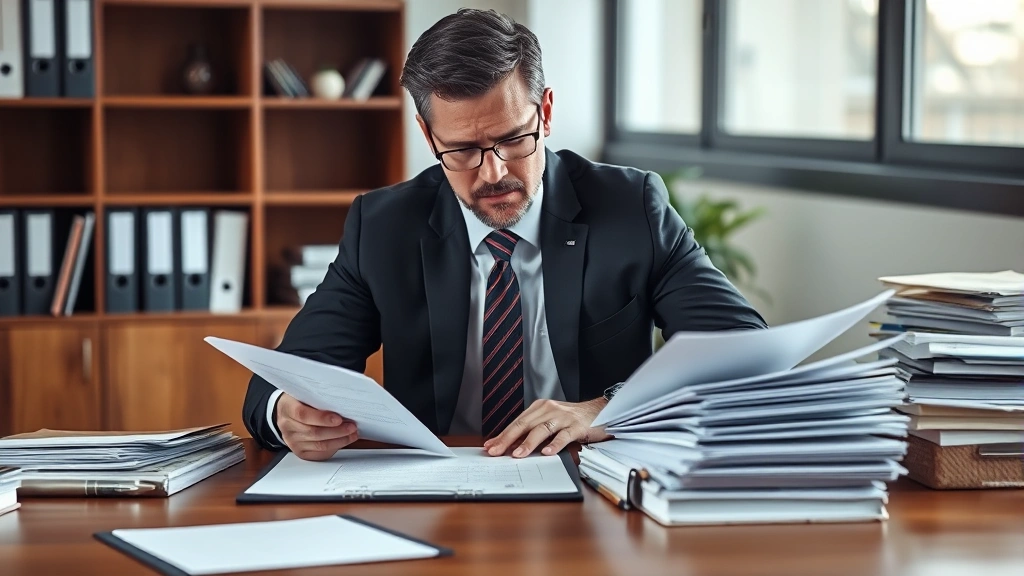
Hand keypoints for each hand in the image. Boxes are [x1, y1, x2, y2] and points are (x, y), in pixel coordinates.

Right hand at [275, 393, 357, 460]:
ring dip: (339, 440)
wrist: (285, 413)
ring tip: (352, 433)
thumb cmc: (299, 401)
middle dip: (337, 430)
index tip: (339, 418)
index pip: (303, 414)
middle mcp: (287, 427)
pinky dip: (335, 447)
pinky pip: (320, 454)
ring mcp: (293, 442)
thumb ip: (318, 397)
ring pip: (319, 445)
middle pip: (314, 432)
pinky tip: (344, 440)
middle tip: (352, 426)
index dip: (322, 418)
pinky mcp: (300, 452)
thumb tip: (341, 402)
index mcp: (287, 408)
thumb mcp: (304, 393)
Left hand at [483, 397, 610, 457]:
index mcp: (539, 408)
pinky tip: (547, 453)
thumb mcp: (549, 422)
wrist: (599, 411)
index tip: (489, 446)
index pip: (517, 423)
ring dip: (528, 443)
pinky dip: (555, 444)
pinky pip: (564, 435)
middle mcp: (549, 409)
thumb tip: (510, 445)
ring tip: (517, 455)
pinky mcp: (577, 425)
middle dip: (507, 439)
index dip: (502, 434)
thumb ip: (531, 432)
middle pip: (524, 424)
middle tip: (495, 451)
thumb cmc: (571, 420)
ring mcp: (563, 417)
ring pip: (541, 429)